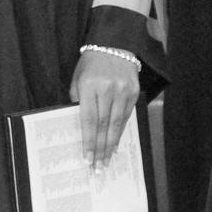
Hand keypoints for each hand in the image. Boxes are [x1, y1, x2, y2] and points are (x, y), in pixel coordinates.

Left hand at [71, 48, 139, 169]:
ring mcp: (122, 90)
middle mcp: (107, 89)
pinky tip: (116, 144)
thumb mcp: (78, 78)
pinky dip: (120, 132)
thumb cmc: (91, 63)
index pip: (88, 119)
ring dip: (111, 145)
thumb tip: (80, 126)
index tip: (87, 158)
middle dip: (100, 149)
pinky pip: (126, 116)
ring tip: (107, 161)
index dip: (88, 141)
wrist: (114, 44)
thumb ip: (78, 100)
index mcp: (89, 85)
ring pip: (117, 124)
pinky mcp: (133, 92)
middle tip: (97, 167)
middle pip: (103, 125)